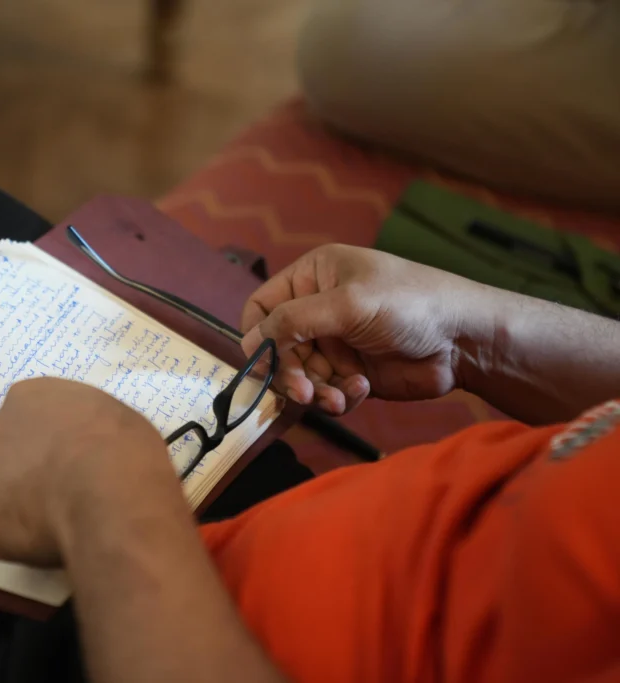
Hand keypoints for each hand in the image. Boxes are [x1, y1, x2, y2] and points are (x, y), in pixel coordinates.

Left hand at [0, 377, 171, 566]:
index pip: (29, 415)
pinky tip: (51, 540)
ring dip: (20, 503)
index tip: (72, 459)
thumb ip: (86, 427)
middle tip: (61, 491)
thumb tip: (88, 450)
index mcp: (28, 396)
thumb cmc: (125, 449)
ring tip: (59, 521)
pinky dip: (22, 537)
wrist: (109, 493)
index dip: (51, 440)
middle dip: (27, 470)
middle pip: (5, 451)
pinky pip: (1, 529)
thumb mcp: (115, 419)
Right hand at [240, 244, 489, 414]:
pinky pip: (324, 391)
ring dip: (314, 390)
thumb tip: (248, 345)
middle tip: (303, 391)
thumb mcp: (346, 304)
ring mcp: (335, 342)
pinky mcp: (351, 372)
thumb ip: (292, 321)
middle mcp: (319, 308)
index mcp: (313, 277)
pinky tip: (362, 390)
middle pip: (277, 348)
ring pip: (299, 375)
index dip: (258, 335)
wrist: (466, 340)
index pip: (263, 307)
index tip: (264, 361)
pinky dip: (337, 397)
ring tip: (338, 397)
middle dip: (289, 372)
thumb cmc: (409, 304)